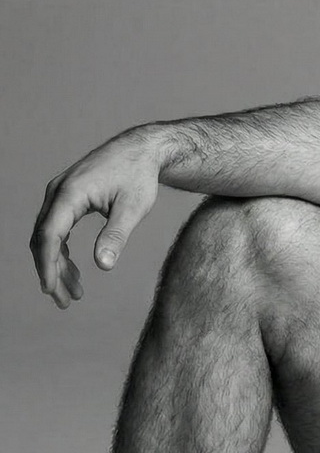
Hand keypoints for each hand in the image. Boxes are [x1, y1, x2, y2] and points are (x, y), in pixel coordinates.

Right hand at [30, 130, 160, 307]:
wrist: (142, 150)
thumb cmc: (139, 176)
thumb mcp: (133, 207)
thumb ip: (116, 235)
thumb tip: (103, 265)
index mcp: (69, 194)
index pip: (49, 235)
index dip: (47, 265)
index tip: (51, 290)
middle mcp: (58, 193)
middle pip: (44, 239)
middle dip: (51, 272)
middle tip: (64, 302)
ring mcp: (60, 195)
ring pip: (49, 237)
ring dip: (58, 266)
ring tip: (74, 294)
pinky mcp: (68, 199)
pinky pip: (57, 229)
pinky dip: (62, 252)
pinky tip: (74, 273)